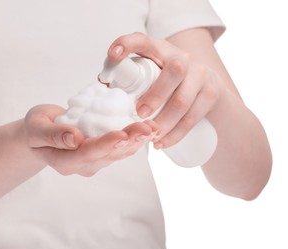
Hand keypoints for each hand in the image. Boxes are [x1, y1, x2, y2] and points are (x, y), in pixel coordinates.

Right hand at [24, 104, 157, 176]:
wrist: (42, 133)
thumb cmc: (36, 128)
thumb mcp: (36, 127)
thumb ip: (53, 134)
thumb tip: (75, 139)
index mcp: (64, 161)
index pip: (86, 154)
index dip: (105, 145)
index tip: (121, 134)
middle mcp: (82, 165)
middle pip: (108, 154)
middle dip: (129, 141)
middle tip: (148, 128)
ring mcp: (94, 161)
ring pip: (119, 153)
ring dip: (137, 140)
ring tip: (154, 127)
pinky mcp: (103, 154)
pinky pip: (121, 148)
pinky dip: (135, 138)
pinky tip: (149, 129)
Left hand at [106, 32, 223, 148]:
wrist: (209, 87)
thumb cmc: (168, 82)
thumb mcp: (152, 73)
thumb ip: (131, 79)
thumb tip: (103, 89)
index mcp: (159, 50)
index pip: (143, 40)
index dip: (127, 44)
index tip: (112, 55)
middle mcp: (182, 58)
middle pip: (174, 71)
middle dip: (155, 95)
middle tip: (140, 114)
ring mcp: (200, 75)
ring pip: (183, 101)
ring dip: (163, 123)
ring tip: (148, 136)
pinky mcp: (211, 94)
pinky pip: (193, 117)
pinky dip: (175, 134)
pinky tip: (162, 143)